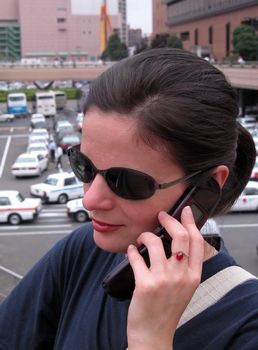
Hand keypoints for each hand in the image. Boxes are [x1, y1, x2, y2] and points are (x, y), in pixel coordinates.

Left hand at [126, 206, 203, 349]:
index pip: (198, 242)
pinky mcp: (145, 284)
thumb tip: (175, 240)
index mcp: (193, 276)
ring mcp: (164, 280)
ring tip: (141, 239)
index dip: (191, 222)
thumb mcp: (184, 288)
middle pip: (180, 236)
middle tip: (161, 217)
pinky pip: (136, 257)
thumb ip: (184, 266)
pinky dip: (131, 251)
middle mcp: (181, 276)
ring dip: (145, 236)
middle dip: (169, 220)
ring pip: (156, 242)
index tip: (186, 211)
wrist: (153, 335)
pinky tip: (131, 251)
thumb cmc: (167, 309)